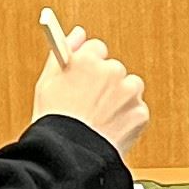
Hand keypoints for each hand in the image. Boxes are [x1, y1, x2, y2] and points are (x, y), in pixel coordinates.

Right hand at [33, 26, 149, 155]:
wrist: (69, 156)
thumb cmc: (54, 119)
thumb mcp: (48, 81)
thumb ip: (65, 51)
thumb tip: (78, 32)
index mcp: (88, 59)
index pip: (96, 49)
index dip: (89, 67)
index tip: (85, 80)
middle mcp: (111, 70)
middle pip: (114, 70)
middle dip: (105, 85)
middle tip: (90, 106)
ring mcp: (128, 92)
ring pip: (128, 90)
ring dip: (119, 101)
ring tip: (99, 120)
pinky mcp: (140, 113)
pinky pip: (136, 112)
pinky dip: (126, 121)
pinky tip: (109, 131)